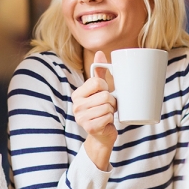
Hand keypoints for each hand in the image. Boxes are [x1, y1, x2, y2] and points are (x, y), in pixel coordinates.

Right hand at [73, 51, 117, 168]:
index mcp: (77, 94)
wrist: (101, 135)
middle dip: (111, 101)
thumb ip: (100, 72)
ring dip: (112, 111)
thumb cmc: (102, 110)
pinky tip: (105, 122)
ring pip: (107, 107)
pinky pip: (108, 117)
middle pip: (105, 95)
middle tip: (107, 107)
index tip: (104, 94)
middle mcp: (76, 105)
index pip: (97, 82)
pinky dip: (111, 120)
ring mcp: (81, 118)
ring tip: (107, 114)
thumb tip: (99, 53)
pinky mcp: (89, 128)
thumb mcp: (100, 90)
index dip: (106, 88)